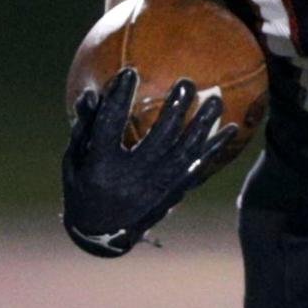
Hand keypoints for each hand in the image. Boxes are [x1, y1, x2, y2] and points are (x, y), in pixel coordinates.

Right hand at [61, 67, 235, 258]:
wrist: (102, 234)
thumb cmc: (83, 186)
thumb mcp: (74, 158)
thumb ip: (84, 126)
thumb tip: (91, 93)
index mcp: (101, 167)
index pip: (110, 125)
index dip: (119, 99)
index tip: (130, 73)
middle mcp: (131, 178)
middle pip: (158, 138)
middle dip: (174, 109)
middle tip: (187, 83)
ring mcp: (155, 189)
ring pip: (184, 153)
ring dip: (202, 125)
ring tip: (216, 100)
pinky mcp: (172, 194)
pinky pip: (198, 168)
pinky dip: (215, 149)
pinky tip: (233, 129)